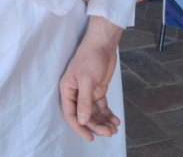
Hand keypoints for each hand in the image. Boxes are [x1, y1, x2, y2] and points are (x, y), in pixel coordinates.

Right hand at [60, 16, 122, 141]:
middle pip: (84, 116)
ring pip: (94, 113)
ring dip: (103, 122)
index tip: (90, 137)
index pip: (70, 113)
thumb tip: (83, 121)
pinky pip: (101, 107)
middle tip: (109, 132)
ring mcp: (87, 92)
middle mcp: (76, 92)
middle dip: (96, 126)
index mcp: (67, 89)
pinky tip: (115, 120)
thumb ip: (84, 101)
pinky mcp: (97, 90)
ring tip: (114, 128)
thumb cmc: (90, 58)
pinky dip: (108, 114)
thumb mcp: (86, 80)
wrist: (102, 44)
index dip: (79, 127)